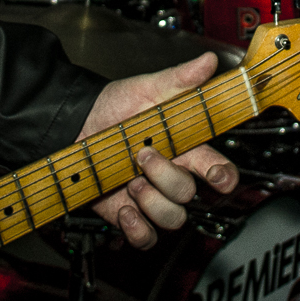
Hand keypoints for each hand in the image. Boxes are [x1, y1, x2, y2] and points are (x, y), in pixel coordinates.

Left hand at [74, 51, 238, 247]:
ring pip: (172, 218)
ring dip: (151, 201)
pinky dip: (137, 228)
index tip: (216, 175)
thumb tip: (209, 63)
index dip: (223, 177)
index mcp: (184, 148)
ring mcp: (150, 197)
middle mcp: (171, 175)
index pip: (218, 169)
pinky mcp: (128, 214)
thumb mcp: (146, 88)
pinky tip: (124, 208)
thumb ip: (180, 79)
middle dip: (166, 177)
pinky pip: (146, 238)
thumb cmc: (114, 106)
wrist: (75, 125)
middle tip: (142, 156)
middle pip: (190, 194)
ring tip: (130, 181)